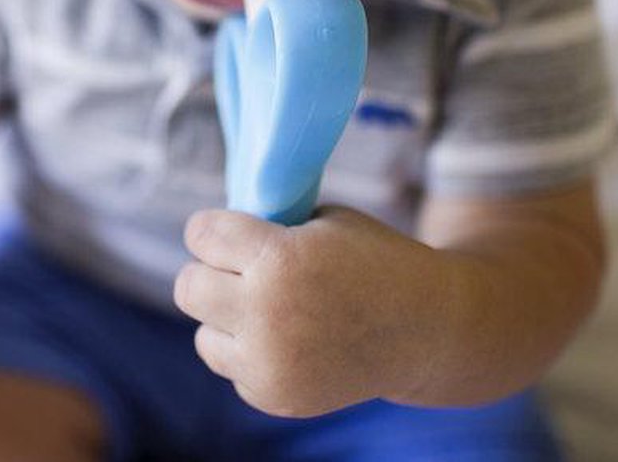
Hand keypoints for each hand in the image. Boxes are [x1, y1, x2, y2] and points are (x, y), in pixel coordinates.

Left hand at [173, 206, 452, 417]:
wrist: (428, 329)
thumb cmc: (373, 260)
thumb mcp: (323, 221)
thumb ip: (266, 225)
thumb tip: (212, 231)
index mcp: (279, 259)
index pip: (201, 234)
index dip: (212, 230)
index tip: (225, 232)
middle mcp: (267, 313)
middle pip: (189, 286)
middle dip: (211, 272)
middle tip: (240, 270)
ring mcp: (270, 362)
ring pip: (202, 333)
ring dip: (224, 318)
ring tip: (266, 307)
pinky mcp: (274, 396)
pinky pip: (231, 366)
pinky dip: (248, 353)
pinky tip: (287, 339)